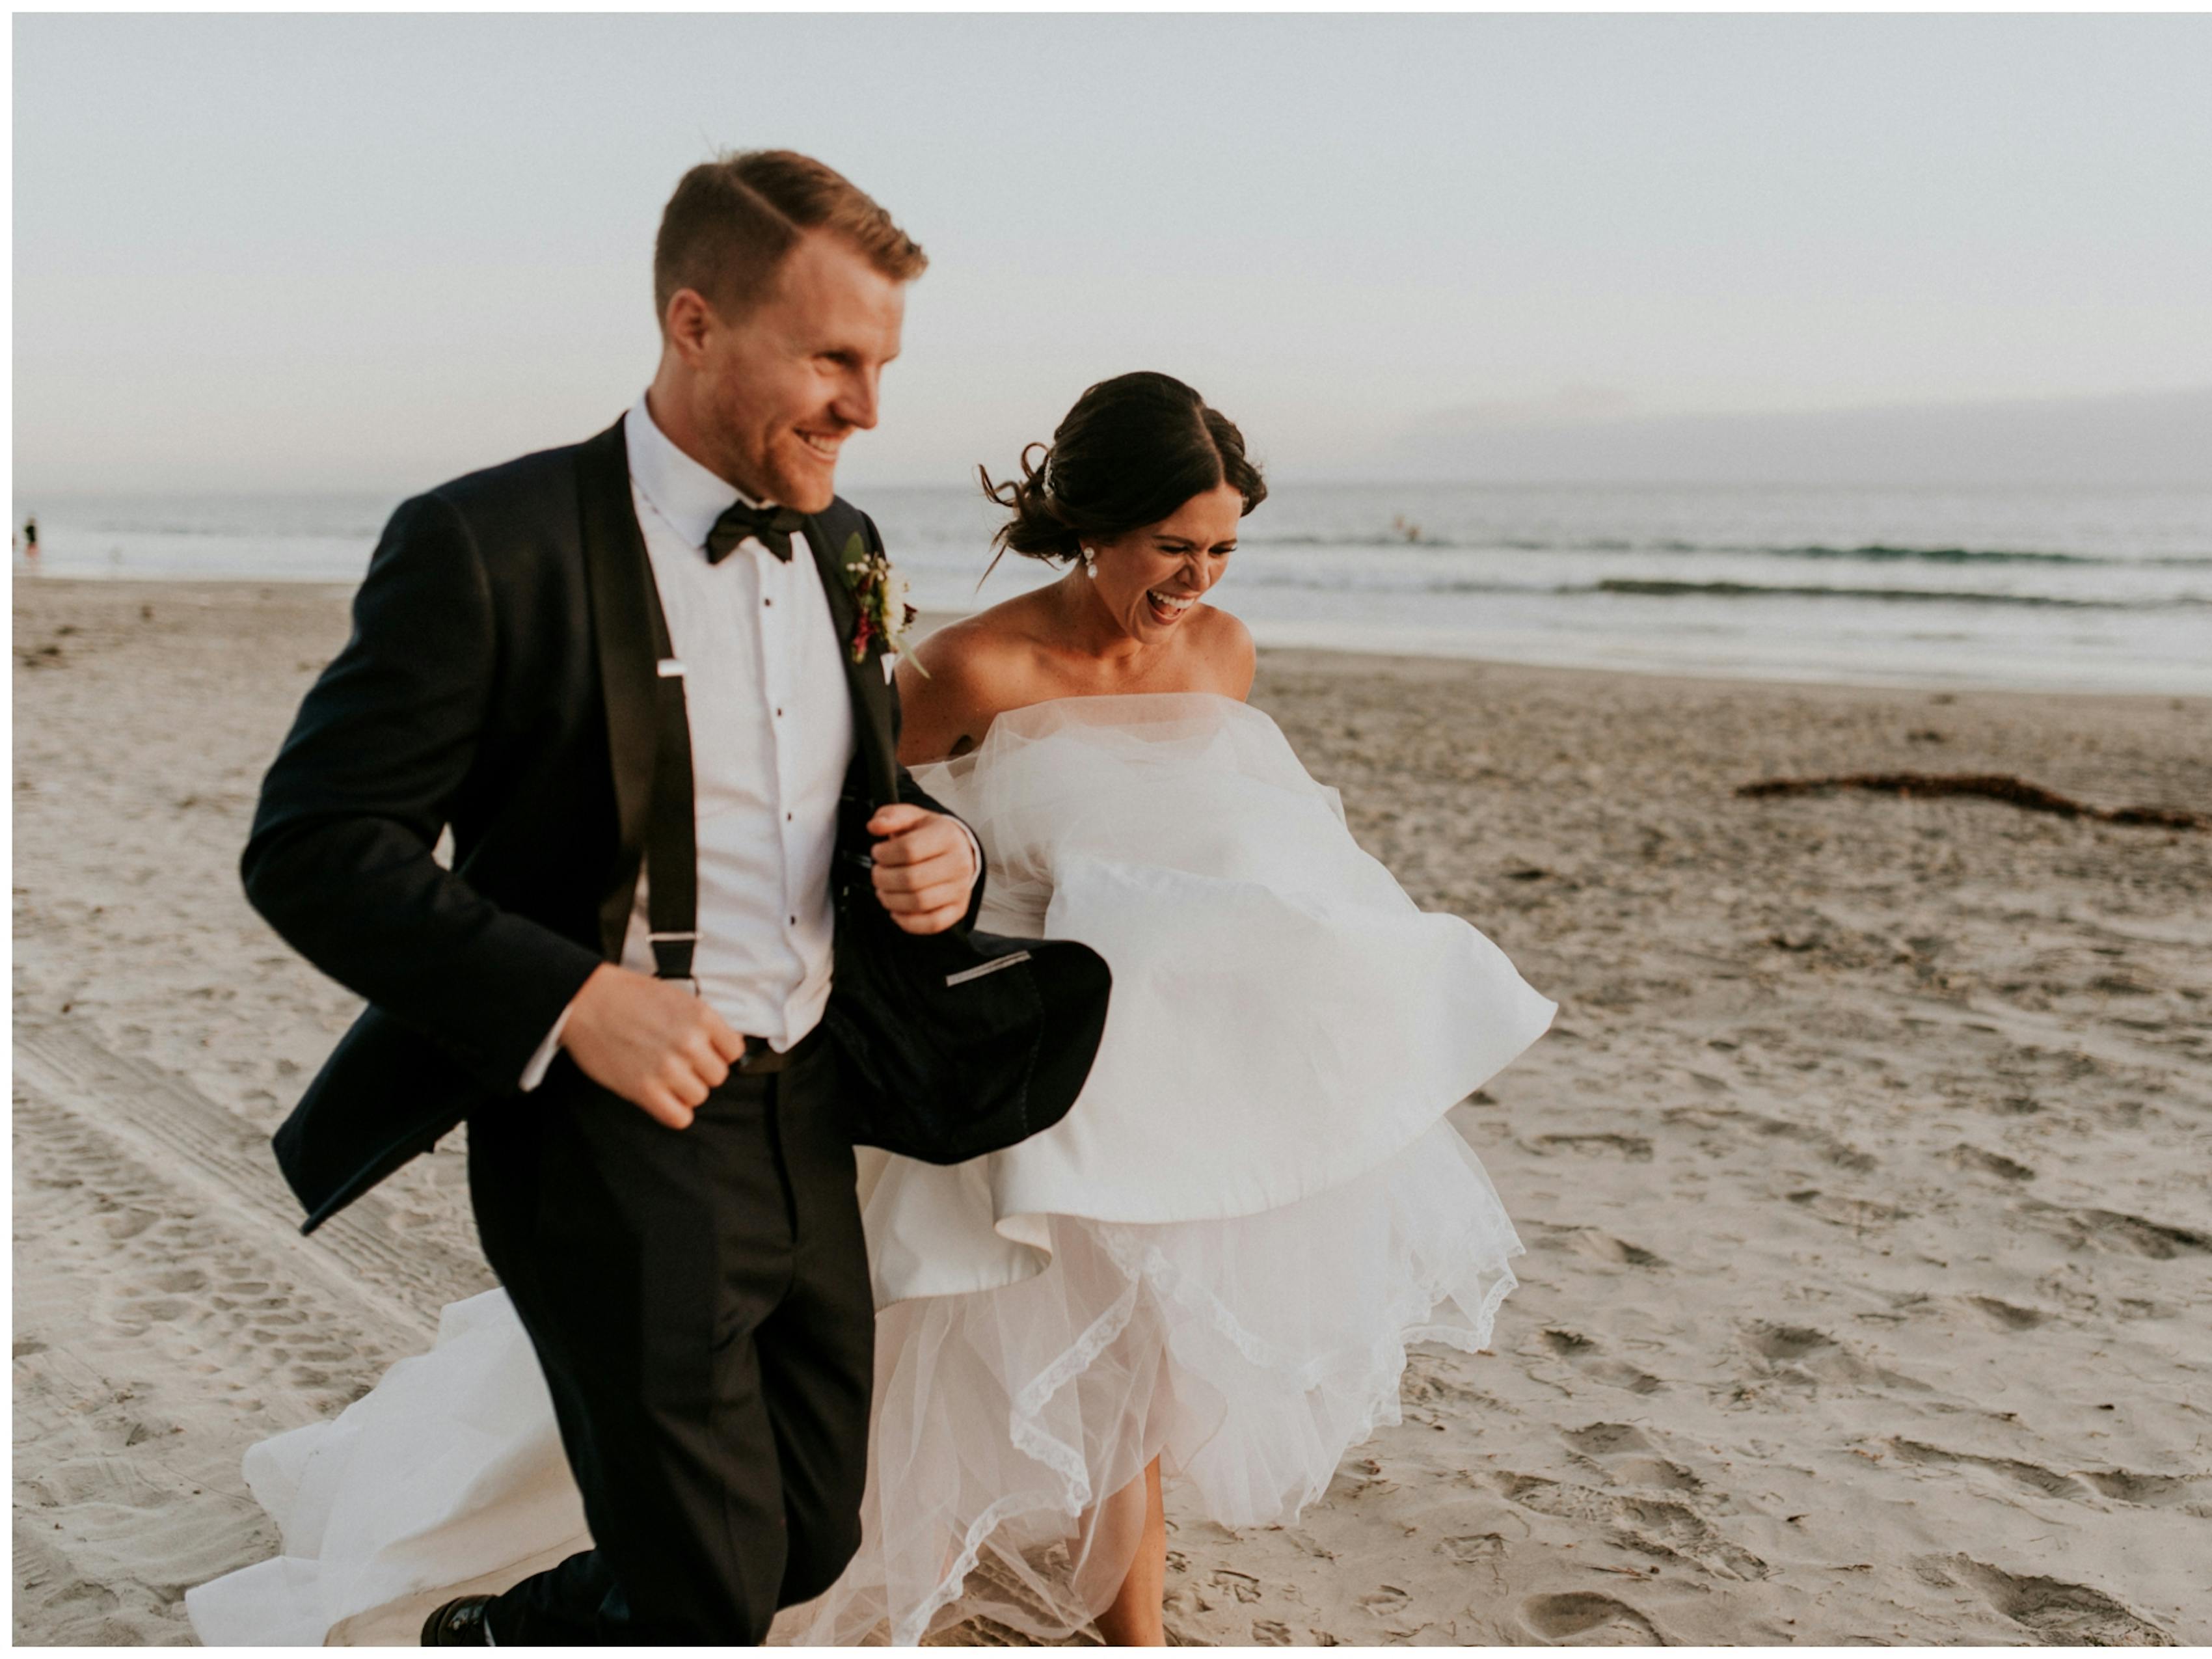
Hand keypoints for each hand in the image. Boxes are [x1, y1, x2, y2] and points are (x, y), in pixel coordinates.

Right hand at [558, 964, 746, 1128]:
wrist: (586, 1001)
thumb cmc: (628, 996)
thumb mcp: (676, 997)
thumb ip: (701, 1022)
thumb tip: (722, 1048)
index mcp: (701, 1016)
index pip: (734, 1050)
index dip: (718, 1053)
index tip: (704, 1052)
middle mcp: (690, 1043)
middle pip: (717, 1076)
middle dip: (700, 1072)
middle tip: (678, 1064)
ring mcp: (668, 1068)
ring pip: (699, 1096)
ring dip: (684, 1091)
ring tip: (665, 1077)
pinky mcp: (644, 1089)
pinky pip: (679, 1117)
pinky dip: (673, 1112)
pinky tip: (661, 1098)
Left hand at [867, 803, 976, 935]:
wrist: (959, 850)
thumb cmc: (930, 835)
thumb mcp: (911, 817)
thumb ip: (890, 816)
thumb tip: (874, 827)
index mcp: (947, 836)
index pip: (908, 850)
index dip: (884, 854)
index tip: (877, 852)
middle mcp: (959, 863)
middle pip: (911, 879)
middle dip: (883, 878)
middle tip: (877, 874)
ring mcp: (961, 889)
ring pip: (918, 903)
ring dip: (891, 900)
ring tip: (883, 891)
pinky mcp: (958, 909)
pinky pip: (931, 923)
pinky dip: (907, 921)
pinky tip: (896, 910)